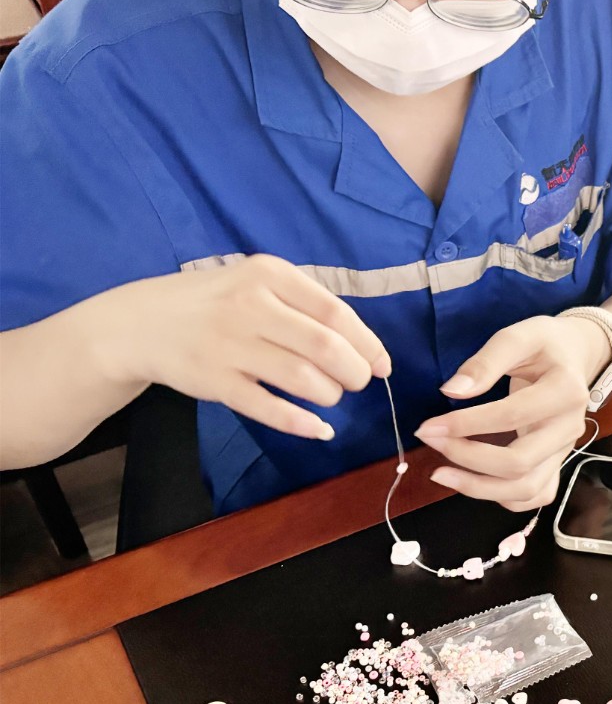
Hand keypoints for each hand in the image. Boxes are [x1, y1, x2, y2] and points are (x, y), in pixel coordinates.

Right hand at [92, 255, 388, 439]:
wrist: (138, 323)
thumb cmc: (214, 302)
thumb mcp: (256, 283)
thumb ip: (304, 306)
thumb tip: (364, 346)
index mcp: (268, 275)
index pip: (335, 313)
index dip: (368, 344)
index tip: (382, 364)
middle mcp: (249, 305)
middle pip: (326, 347)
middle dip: (355, 372)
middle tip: (357, 382)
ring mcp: (228, 345)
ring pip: (302, 378)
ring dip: (330, 394)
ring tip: (330, 395)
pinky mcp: (213, 381)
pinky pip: (268, 408)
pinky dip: (301, 422)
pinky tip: (318, 428)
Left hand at [414, 315, 611, 510]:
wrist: (575, 356)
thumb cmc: (545, 344)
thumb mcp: (518, 336)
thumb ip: (485, 362)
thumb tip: (451, 391)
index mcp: (565, 391)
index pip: (512, 416)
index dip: (467, 424)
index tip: (429, 425)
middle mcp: (570, 428)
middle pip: (520, 462)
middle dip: (468, 458)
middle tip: (430, 440)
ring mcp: (565, 451)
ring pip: (526, 489)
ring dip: (479, 487)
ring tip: (441, 473)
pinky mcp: (557, 464)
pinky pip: (534, 496)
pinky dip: (501, 497)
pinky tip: (472, 481)